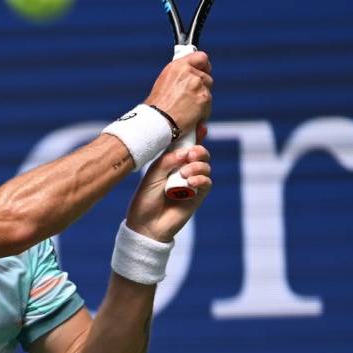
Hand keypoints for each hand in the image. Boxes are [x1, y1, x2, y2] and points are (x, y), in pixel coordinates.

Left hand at [126, 124, 211, 242]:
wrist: (146, 225)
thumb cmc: (145, 199)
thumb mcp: (152, 176)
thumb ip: (168, 161)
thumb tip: (186, 151)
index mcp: (170, 162)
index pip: (185, 145)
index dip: (195, 135)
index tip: (201, 127)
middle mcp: (182, 170)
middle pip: (200, 153)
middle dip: (199, 150)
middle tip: (190, 155)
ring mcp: (191, 183)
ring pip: (205, 166)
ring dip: (198, 166)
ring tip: (186, 174)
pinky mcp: (197, 196)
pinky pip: (207, 183)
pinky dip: (202, 179)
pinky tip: (192, 182)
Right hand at [144, 52, 212, 134]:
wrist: (157, 122)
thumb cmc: (156, 108)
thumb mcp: (164, 84)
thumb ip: (179, 78)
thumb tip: (191, 78)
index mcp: (177, 67)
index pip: (200, 57)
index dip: (204, 66)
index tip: (204, 70)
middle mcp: (189, 72)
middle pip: (206, 77)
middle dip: (201, 88)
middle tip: (190, 99)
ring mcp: (198, 85)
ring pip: (208, 93)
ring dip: (201, 102)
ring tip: (186, 111)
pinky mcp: (204, 98)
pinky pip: (208, 107)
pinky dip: (201, 114)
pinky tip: (190, 118)